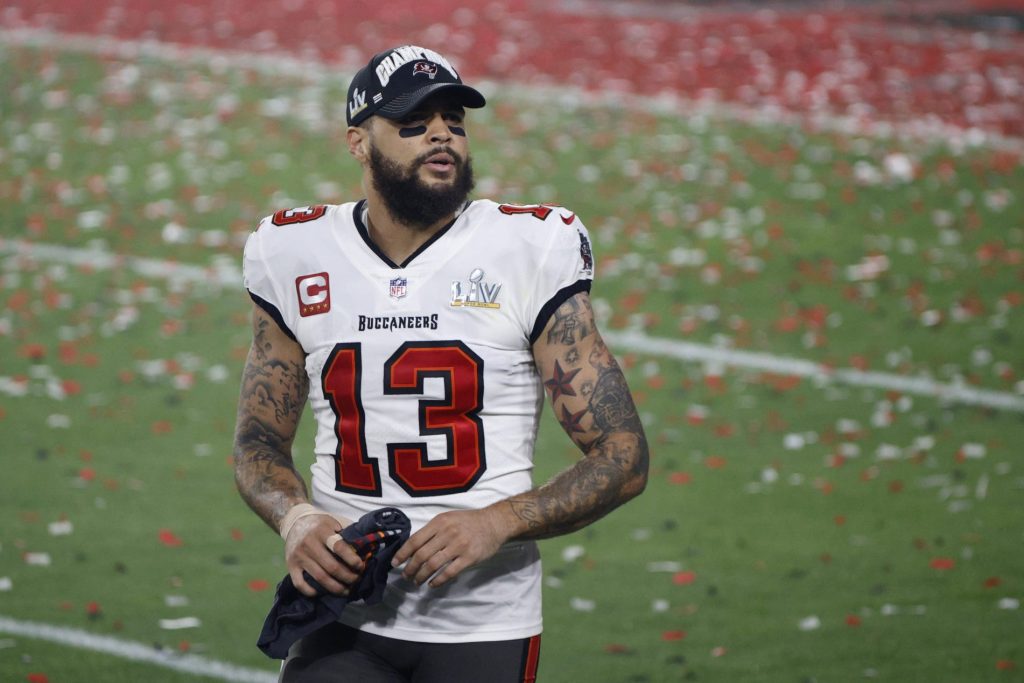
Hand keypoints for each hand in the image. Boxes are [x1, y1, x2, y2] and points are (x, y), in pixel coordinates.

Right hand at [284, 514, 363, 597]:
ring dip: (336, 588)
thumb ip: (347, 533)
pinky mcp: (290, 566)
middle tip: (356, 580)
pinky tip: (323, 592)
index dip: (352, 559)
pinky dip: (312, 592)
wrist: (294, 522)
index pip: (339, 547)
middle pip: (332, 567)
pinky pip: (300, 584)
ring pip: (319, 578)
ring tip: (346, 591)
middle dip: (348, 577)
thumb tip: (365, 547)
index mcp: (322, 531)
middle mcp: (309, 544)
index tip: (361, 566)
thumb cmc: (319, 524)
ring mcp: (299, 556)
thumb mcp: (333, 522)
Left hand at [391, 507, 509, 587]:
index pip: (415, 540)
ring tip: (417, 581)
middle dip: (410, 568)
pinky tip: (432, 584)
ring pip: (433, 565)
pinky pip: (449, 572)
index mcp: (440, 522)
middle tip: (406, 576)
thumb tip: (413, 547)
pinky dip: (437, 580)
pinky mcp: (469, 558)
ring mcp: (459, 546)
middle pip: (422, 555)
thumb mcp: (448, 518)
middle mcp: (447, 533)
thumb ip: (432, 531)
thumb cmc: (468, 521)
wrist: (494, 522)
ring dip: (421, 576)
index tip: (395, 563)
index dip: (403, 553)